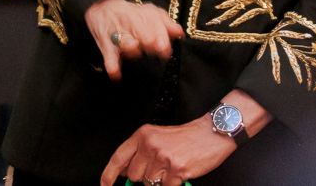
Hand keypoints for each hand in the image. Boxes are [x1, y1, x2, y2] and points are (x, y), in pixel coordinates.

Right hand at [84, 0, 183, 80]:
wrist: (101, 8)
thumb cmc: (132, 15)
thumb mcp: (149, 13)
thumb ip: (165, 23)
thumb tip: (179, 32)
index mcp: (141, 14)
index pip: (151, 21)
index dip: (159, 33)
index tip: (166, 45)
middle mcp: (127, 21)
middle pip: (137, 27)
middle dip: (146, 36)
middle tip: (156, 45)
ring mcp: (116, 33)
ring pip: (122, 38)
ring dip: (128, 44)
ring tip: (135, 48)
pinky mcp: (105, 43)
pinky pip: (108, 53)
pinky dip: (110, 63)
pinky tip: (115, 73)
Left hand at [101, 117, 236, 185]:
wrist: (210, 134)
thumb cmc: (185, 137)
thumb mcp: (156, 137)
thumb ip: (139, 152)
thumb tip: (123, 171)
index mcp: (142, 135)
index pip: (118, 158)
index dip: (108, 175)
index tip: (104, 184)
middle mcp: (149, 145)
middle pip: (134, 175)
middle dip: (144, 177)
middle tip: (158, 168)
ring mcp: (162, 158)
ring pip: (149, 183)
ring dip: (159, 180)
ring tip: (170, 168)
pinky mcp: (176, 169)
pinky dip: (172, 184)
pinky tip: (178, 173)